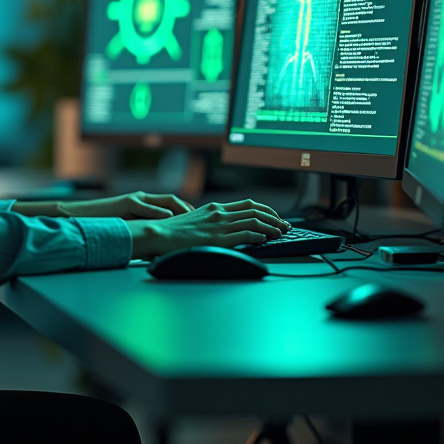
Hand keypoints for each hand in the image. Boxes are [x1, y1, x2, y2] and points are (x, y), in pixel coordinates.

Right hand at [60, 192, 193, 220]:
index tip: (199, 222)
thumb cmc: (103, 225)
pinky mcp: (124, 203)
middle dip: (189, 209)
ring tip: (192, 217)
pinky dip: (159, 212)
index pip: (171, 205)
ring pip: (164, 201)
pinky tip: (170, 218)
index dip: (186, 211)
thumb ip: (144, 229)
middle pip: (172, 200)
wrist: (80, 217)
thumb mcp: (128, 227)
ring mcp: (134, 200)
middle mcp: (141, 199)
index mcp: (143, 204)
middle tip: (202, 220)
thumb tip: (161, 242)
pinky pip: (145, 206)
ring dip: (180, 209)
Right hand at [126, 200, 289, 258]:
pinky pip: (244, 234)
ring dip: (272, 227)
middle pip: (256, 210)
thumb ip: (212, 220)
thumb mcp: (196, 219)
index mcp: (215, 207)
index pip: (248, 204)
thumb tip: (227, 226)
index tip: (276, 217)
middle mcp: (219, 213)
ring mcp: (219, 225)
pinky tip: (265, 239)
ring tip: (281, 233)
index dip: (266, 210)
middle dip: (275, 218)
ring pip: (254, 221)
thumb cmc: (173, 230)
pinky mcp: (217, 239)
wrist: (158, 233)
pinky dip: (259, 235)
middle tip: (285, 225)